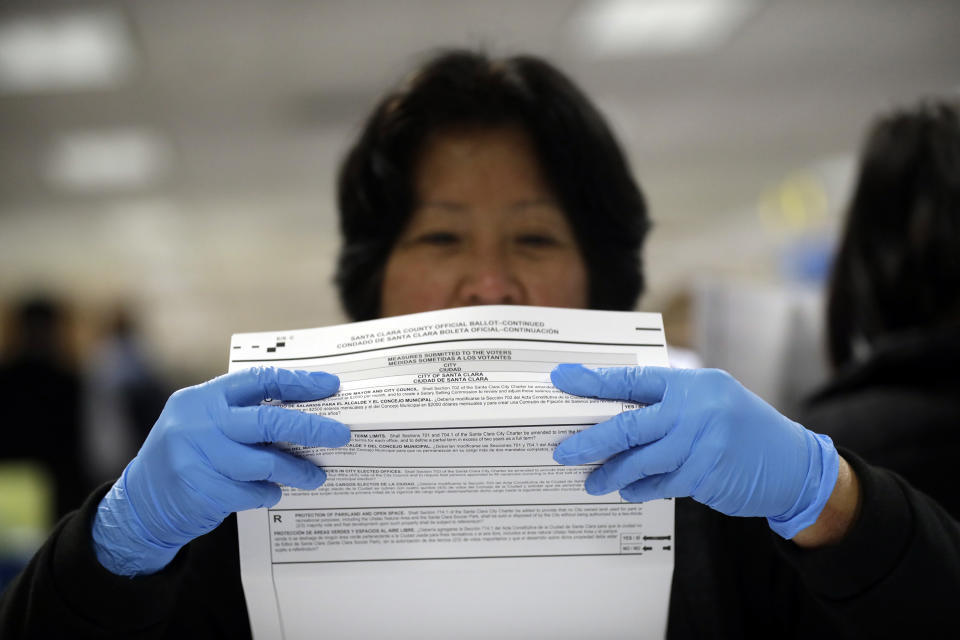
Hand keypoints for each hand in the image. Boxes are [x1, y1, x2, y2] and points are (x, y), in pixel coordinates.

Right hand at [92, 367, 349, 575]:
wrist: (141, 505)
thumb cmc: (187, 455)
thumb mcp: (204, 422)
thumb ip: (242, 413)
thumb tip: (306, 413)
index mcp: (203, 398)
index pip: (258, 380)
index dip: (298, 382)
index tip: (331, 385)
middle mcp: (198, 423)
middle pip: (268, 421)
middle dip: (310, 428)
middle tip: (340, 435)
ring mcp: (197, 458)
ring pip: (264, 462)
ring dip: (296, 470)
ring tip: (315, 475)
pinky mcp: (201, 491)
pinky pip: (251, 492)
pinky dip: (269, 492)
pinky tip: (274, 492)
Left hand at [550, 364, 838, 538]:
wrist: (794, 465)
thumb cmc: (744, 428)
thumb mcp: (711, 400)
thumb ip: (669, 402)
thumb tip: (614, 410)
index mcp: (692, 383)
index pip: (632, 379)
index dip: (594, 380)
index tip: (562, 378)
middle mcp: (696, 409)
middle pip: (629, 423)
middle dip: (591, 440)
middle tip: (564, 451)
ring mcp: (702, 443)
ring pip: (641, 459)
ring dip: (611, 473)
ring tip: (591, 482)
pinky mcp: (706, 475)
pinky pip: (660, 483)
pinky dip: (640, 488)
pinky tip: (627, 491)